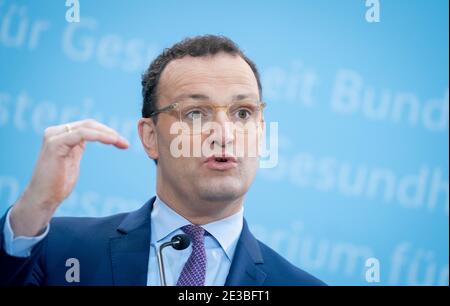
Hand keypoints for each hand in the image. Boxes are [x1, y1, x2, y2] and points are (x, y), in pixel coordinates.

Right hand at [10, 119, 128, 236]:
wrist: (43, 199)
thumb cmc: (58, 184)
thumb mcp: (72, 160)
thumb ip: (78, 149)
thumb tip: (93, 139)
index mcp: (61, 135)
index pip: (88, 127)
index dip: (107, 132)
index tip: (123, 143)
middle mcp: (56, 132)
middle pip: (89, 124)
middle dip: (110, 132)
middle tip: (125, 143)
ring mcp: (54, 136)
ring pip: (87, 127)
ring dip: (108, 134)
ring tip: (121, 142)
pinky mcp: (55, 144)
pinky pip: (81, 134)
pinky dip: (99, 136)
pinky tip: (111, 141)